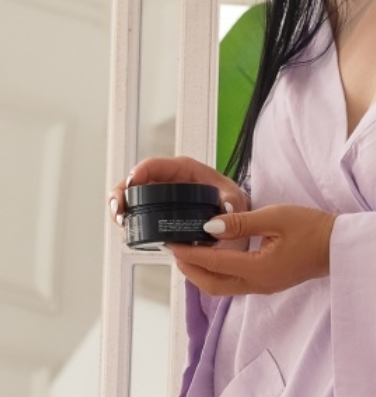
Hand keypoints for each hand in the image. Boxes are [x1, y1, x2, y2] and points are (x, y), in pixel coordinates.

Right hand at [107, 155, 249, 236]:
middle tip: (119, 211)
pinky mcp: (156, 211)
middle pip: (134, 181)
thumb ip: (233, 203)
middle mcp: (166, 180)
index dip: (140, 172)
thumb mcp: (235, 199)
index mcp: (183, 169)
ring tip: (121, 224)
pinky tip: (126, 231)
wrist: (231, 215)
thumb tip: (224, 208)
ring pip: (130, 198)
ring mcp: (159, 196)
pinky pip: (135, 213)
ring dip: (120, 209)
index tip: (132, 183)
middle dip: (121, 194)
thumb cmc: (231, 200)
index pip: (155, 165)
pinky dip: (127, 221)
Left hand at [166, 204, 337, 296]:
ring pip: (222, 288)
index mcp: (257, 269)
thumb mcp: (275, 217)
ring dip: (202, 273)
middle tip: (175, 250)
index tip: (170, 243)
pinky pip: (234, 284)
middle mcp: (257, 283)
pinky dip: (217, 273)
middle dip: (189, 269)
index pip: (213, 263)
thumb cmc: (312, 228)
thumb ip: (240, 223)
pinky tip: (215, 256)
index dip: (189, 254)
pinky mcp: (268, 283)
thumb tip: (209, 227)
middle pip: (212, 285)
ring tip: (190, 253)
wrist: (338, 245)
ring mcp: (263, 286)